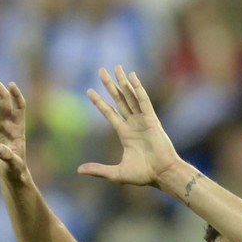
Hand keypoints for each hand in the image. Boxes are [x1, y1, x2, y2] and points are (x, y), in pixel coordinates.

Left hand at [79, 66, 179, 187]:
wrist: (162, 174)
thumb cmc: (143, 175)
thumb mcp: (116, 173)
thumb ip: (98, 170)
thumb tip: (79, 170)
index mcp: (125, 134)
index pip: (109, 113)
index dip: (99, 102)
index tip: (89, 90)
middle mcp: (133, 123)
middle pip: (119, 99)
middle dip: (110, 85)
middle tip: (101, 70)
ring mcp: (142, 120)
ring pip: (130, 96)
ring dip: (122, 82)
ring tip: (116, 67)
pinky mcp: (152, 119)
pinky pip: (143, 100)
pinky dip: (138, 88)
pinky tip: (132, 76)